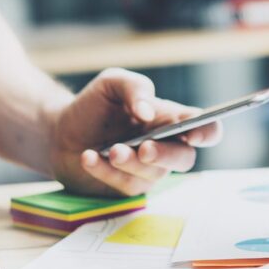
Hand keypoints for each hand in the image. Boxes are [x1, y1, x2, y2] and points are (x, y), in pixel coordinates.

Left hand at [50, 68, 221, 195]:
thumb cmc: (93, 105)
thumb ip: (135, 88)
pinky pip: (126, 184)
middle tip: (144, 148)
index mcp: (171, 119)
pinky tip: (88, 157)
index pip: (205, 128)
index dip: (208, 132)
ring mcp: (149, 169)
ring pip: (154, 174)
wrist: (60, 132)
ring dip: (131, 162)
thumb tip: (149, 112)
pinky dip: (106, 171)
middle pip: (186, 158)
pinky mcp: (128, 186)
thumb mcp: (112, 83)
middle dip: (166, 154)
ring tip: (109, 150)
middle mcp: (166, 146)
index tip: (194, 133)